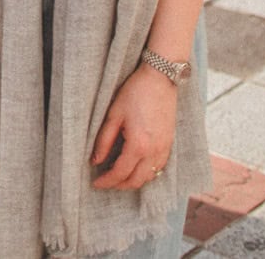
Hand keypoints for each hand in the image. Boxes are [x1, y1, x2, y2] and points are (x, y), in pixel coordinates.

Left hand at [91, 64, 176, 189]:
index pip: (120, 173)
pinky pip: (159, 168)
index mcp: (138, 145)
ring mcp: (164, 149)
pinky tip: (136, 166)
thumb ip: (104, 140)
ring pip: (149, 177)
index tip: (95, 183)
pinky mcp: (169, 143)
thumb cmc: (135, 92)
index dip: (106, 181)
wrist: (160, 79)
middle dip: (119, 185)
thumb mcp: (114, 114)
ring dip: (133, 180)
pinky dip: (146, 173)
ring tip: (118, 174)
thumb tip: (95, 161)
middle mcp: (153, 152)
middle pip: (135, 181)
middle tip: (105, 181)